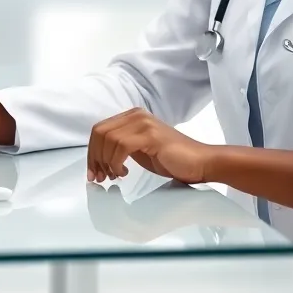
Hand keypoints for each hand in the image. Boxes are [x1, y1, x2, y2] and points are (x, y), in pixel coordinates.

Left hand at [87, 108, 212, 184]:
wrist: (200, 162)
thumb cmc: (172, 159)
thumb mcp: (139, 150)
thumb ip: (120, 147)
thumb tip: (98, 160)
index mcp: (132, 116)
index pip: (99, 130)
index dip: (92, 152)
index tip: (93, 173)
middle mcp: (136, 115)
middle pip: (100, 132)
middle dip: (94, 158)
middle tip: (99, 178)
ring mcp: (144, 123)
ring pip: (108, 139)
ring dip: (106, 162)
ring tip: (115, 176)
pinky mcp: (150, 135)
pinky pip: (121, 146)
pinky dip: (116, 162)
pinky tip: (124, 173)